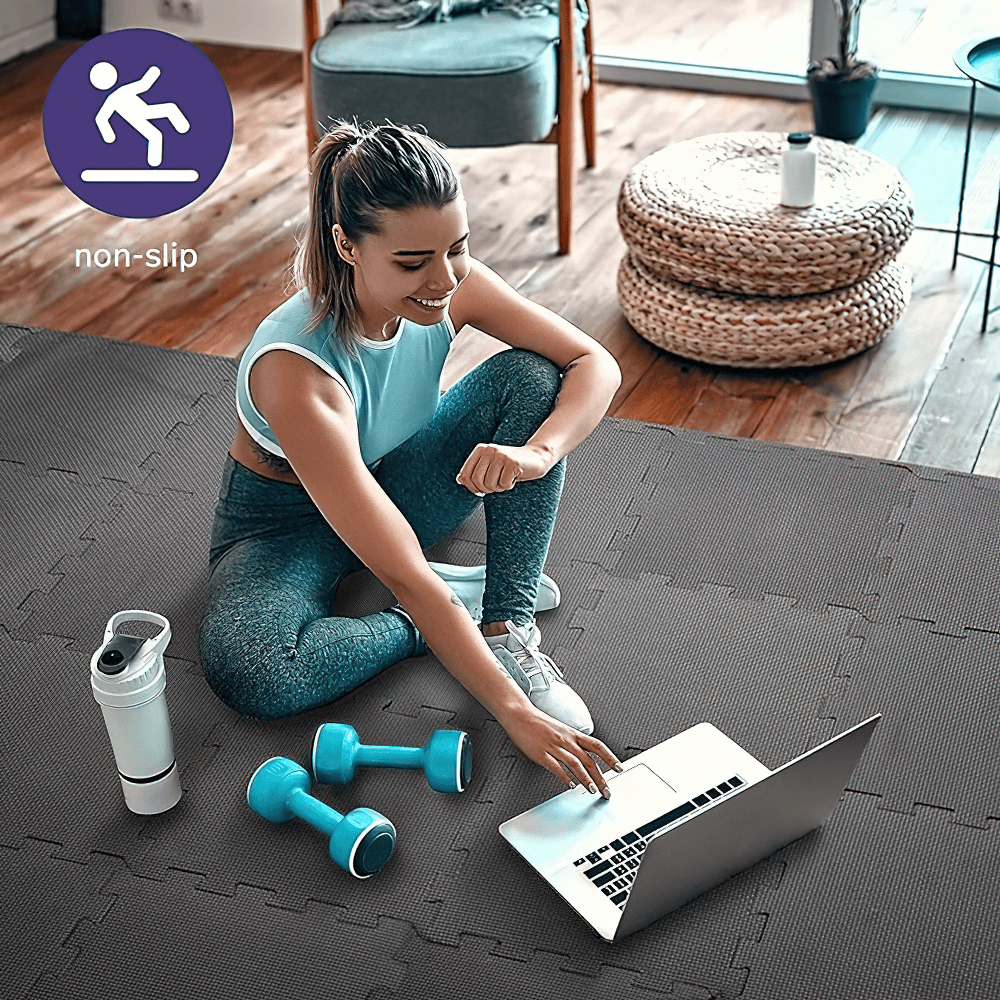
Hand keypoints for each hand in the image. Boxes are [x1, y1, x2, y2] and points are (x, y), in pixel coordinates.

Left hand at [455, 443, 552, 495]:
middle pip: (477, 482)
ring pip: (490, 484)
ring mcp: (501, 455)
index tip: (481, 490)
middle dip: (486, 489)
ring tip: (507, 478)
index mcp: (480, 449)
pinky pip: (504, 484)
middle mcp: (489, 450)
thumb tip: (459, 480)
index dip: (472, 488)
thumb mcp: (490, 466)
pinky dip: (509, 485)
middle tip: (496, 484)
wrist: (535, 458)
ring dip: (499, 487)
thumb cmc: (510, 466)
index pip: (465, 476)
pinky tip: (514, 476)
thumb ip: (474, 472)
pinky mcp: (512, 462)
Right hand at [500, 705, 622, 796]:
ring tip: (592, 790)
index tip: (618, 768)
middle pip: (589, 760)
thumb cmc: (538, 722)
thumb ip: (571, 743)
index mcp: (573, 733)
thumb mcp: (560, 729)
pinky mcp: (541, 754)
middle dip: (600, 777)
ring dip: (586, 779)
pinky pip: (556, 768)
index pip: (597, 746)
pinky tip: (570, 785)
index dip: (610, 757)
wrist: (519, 715)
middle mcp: (566, 740)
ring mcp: (554, 747)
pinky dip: (565, 778)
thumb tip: (581, 758)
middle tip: (606, 790)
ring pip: (575, 764)